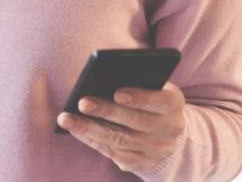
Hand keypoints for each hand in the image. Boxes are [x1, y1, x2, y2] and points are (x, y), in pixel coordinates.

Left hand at [55, 82, 185, 173]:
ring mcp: (159, 149)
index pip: (161, 100)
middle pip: (137, 122)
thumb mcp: (145, 83)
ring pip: (122, 141)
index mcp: (174, 103)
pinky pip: (117, 155)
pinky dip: (94, 142)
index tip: (117, 92)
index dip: (140, 97)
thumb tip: (98, 78)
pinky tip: (76, 131)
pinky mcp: (145, 163)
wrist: (161, 126)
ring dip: (91, 129)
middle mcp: (171, 128)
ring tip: (67, 119)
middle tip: (82, 103)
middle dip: (106, 112)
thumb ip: (129, 79)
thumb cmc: (144, 94)